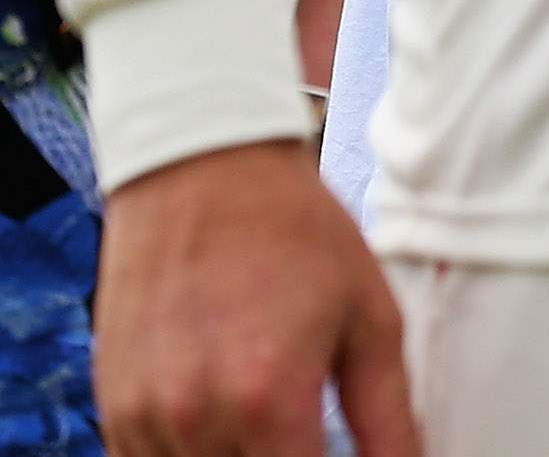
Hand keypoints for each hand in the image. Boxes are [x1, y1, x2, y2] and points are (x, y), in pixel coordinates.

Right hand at [94, 140, 417, 456]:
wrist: (204, 164)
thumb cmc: (296, 230)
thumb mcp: (368, 312)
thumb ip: (390, 414)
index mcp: (270, 398)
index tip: (336, 451)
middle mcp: (198, 419)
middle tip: (302, 424)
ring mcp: (146, 418)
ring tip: (264, 410)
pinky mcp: (114, 409)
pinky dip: (190, 453)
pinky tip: (221, 414)